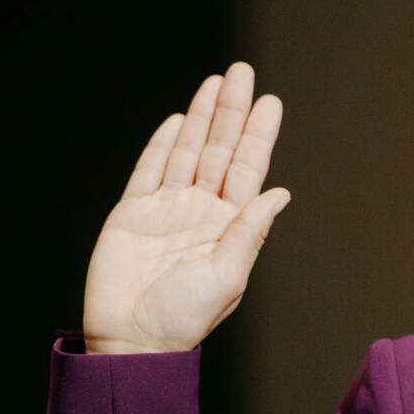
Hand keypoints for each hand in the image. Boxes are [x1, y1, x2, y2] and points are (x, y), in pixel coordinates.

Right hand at [82, 62, 288, 353]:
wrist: (132, 341)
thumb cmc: (185, 319)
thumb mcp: (227, 276)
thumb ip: (249, 233)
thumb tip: (280, 194)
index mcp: (230, 225)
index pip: (248, 169)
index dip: (258, 134)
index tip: (270, 102)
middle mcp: (202, 210)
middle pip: (220, 149)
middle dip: (231, 111)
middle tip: (242, 72)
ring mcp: (167, 208)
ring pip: (188, 151)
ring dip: (201, 117)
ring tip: (216, 83)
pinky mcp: (133, 213)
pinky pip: (150, 170)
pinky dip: (163, 144)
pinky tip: (179, 120)